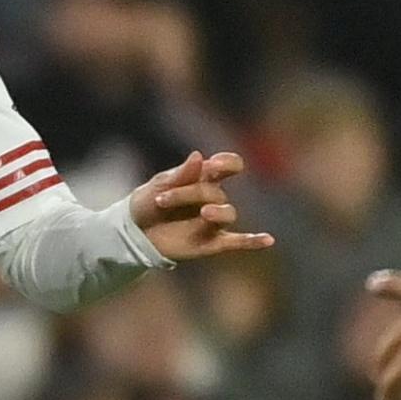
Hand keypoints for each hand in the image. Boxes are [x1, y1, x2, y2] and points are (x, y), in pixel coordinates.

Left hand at [128, 152, 272, 262]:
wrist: (132, 234)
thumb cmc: (146, 205)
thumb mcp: (157, 186)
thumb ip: (180, 175)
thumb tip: (198, 156)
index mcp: (203, 178)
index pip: (228, 165)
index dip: (228, 163)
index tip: (215, 165)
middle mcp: (212, 198)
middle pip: (215, 192)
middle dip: (188, 193)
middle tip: (161, 200)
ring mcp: (213, 221)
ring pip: (229, 213)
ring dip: (218, 212)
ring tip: (204, 213)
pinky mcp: (211, 243)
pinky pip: (236, 242)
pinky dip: (252, 242)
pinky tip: (268, 240)